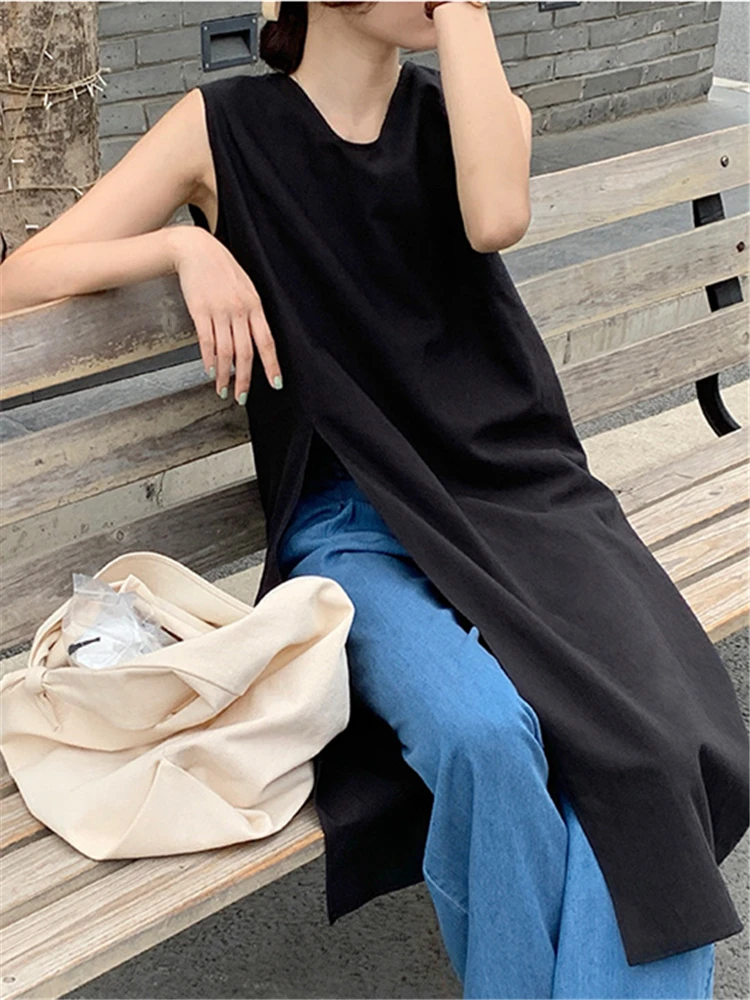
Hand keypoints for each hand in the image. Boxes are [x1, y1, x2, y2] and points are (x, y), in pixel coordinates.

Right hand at [169, 226, 282, 403]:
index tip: (275, 384)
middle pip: (245, 353)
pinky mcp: (200, 310)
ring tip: (223, 390)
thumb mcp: (245, 287)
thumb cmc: (221, 268)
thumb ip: (250, 312)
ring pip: (225, 351)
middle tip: (241, 397)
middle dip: (244, 379)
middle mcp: (240, 310)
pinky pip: (206, 340)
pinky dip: (208, 359)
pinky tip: (210, 370)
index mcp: (255, 306)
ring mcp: (219, 311)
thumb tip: (252, 339)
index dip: (271, 365)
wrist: (195, 248)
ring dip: (224, 375)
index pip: (267, 342)